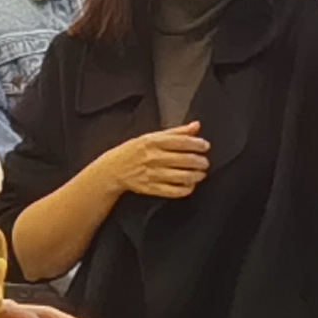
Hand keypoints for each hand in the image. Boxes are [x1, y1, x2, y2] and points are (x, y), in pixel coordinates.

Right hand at [86, 122, 209, 199]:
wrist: (112, 169)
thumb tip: (196, 126)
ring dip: (196, 176)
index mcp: (153, 141)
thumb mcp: (152, 136)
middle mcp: (153, 157)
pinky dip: (186, 189)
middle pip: (185, 160)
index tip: (205, 146)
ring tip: (200, 174)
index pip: (181, 142)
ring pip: (182, 176)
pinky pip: (173, 191)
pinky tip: (190, 186)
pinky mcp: (151, 188)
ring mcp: (152, 174)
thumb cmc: (133, 151)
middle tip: (204, 162)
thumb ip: (176, 132)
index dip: (197, 144)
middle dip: (200, 162)